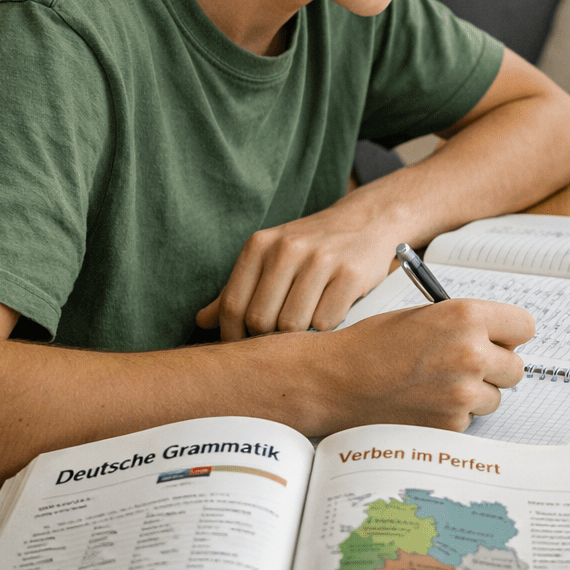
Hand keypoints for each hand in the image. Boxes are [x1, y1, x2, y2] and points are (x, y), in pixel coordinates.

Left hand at [195, 210, 399, 340]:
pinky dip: (325, 328)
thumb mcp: (270, 257)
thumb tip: (202, 322)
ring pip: (294, 325)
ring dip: (298, 335)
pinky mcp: (351, 274)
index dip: (233, 336)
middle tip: (279, 339)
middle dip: (267, 338)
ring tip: (305, 325)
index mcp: (260, 245)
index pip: (233, 305)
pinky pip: (326, 322)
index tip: (242, 348)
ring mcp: (321, 260)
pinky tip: (329, 314)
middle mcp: (287, 248)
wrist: (366, 221)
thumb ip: (238, 289)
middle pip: (261, 320)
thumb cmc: (312, 246)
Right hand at [312, 299, 534, 432]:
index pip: (525, 326)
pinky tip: (422, 402)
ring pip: (494, 396)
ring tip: (434, 384)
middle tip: (463, 365)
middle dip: (495, 367)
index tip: (497, 339)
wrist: (337, 380)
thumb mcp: (427, 315)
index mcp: (467, 317)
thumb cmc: (375, 344)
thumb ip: (467, 324)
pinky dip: (452, 415)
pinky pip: (470, 420)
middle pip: (515, 367)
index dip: (509, 334)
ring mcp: (463, 394)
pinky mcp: (451, 426)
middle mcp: (471, 354)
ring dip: (474, 394)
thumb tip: (500, 339)